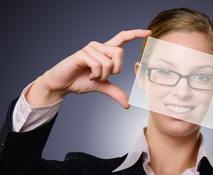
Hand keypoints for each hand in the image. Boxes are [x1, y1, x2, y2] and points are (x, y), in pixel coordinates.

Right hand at [26, 29, 151, 106]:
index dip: (136, 34)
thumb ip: (115, 92)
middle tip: (103, 76)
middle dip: (115, 69)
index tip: (149, 32)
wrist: (63, 84)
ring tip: (92, 76)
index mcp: (106, 51)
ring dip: (103, 75)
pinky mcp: (82, 53)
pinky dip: (95, 74)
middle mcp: (99, 46)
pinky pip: (98, 64)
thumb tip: (127, 104)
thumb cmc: (81, 81)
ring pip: (108, 62)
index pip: (123, 37)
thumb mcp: (102, 87)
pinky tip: (88, 75)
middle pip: (119, 53)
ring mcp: (90, 48)